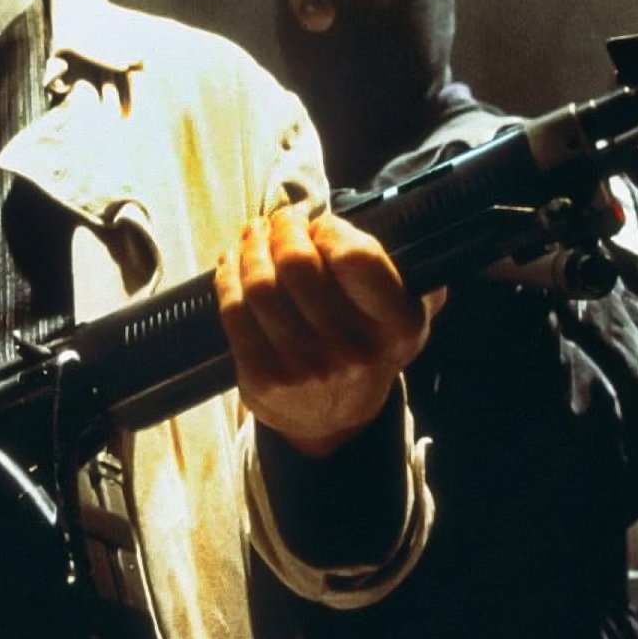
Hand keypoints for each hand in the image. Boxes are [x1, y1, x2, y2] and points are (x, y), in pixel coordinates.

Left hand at [215, 206, 439, 456]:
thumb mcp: (404, 316)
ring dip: (251, 248)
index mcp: (395, 327)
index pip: (355, 257)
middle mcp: (353, 350)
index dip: (330, 230)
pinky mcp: (264, 378)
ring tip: (254, 233)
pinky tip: (232, 261)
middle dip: (283, 230)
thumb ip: (409, 273)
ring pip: (261, 286)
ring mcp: (306, 367)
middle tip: (280, 220)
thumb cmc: (366, 346)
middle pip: (298, 265)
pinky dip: (228, 277)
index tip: (320, 224)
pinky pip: (235, 312)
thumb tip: (404, 226)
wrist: (333, 418)